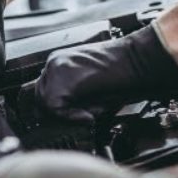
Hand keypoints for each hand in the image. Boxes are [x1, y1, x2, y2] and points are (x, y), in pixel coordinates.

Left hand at [34, 23, 177, 121]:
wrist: (137, 60)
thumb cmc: (121, 72)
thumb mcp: (90, 83)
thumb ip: (72, 95)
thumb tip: (61, 115)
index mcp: (60, 60)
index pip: (44, 89)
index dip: (56, 108)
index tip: (72, 115)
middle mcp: (55, 61)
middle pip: (40, 96)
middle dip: (57, 112)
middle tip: (79, 117)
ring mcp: (57, 68)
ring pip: (46, 102)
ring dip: (65, 115)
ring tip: (87, 114)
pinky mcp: (64, 78)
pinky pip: (56, 107)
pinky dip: (71, 116)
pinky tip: (89, 115)